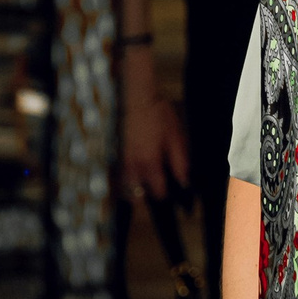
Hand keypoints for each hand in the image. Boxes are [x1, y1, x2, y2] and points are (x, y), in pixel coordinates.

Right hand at [120, 46, 190, 201]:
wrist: (135, 96)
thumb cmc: (158, 115)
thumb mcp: (176, 137)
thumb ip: (180, 162)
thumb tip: (185, 183)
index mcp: (150, 165)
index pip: (158, 193)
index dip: (167, 198)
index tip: (175, 202)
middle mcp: (132, 168)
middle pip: (136, 197)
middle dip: (146, 199)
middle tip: (155, 194)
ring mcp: (119, 162)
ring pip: (123, 188)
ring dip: (132, 192)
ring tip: (141, 188)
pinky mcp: (112, 154)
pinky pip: (114, 176)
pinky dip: (121, 181)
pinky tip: (127, 177)